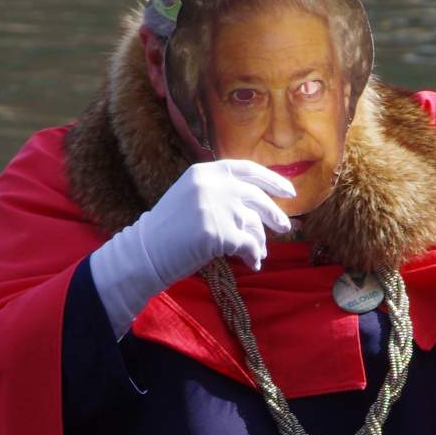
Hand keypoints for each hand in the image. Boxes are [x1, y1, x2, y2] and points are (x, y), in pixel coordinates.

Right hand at [140, 159, 295, 281]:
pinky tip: (252, 264)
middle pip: (257, 197)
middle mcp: (213, 185)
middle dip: (275, 214)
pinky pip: (248, 245)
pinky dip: (253, 256)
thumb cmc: (170, 229)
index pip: (248, 170)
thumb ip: (221, 192)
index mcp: (206, 172)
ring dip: (260, 242)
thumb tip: (260, 204)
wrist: (146, 251)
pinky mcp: (218, 233)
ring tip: (259, 254)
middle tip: (285, 227)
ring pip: (254, 225)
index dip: (272, 180)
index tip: (290, 191)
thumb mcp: (192, 196)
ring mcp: (217, 208)